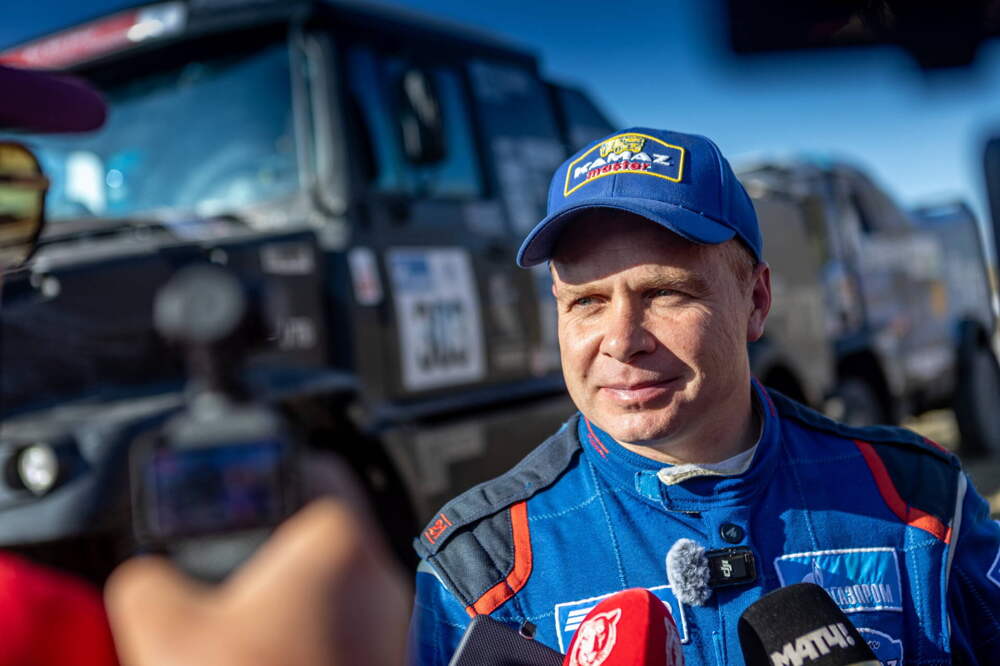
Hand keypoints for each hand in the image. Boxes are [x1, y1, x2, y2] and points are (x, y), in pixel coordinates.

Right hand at [105, 498, 411, 665]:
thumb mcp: (163, 626)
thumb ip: (149, 579)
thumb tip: (152, 576)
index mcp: (338, 539)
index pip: (318, 469)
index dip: (275, 473)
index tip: (248, 487)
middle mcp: (380, 573)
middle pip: (325, 531)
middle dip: (276, 550)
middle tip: (234, 572)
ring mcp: (394, 622)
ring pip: (339, 583)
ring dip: (295, 596)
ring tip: (248, 624)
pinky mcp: (393, 662)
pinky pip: (350, 626)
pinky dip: (314, 633)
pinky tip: (275, 657)